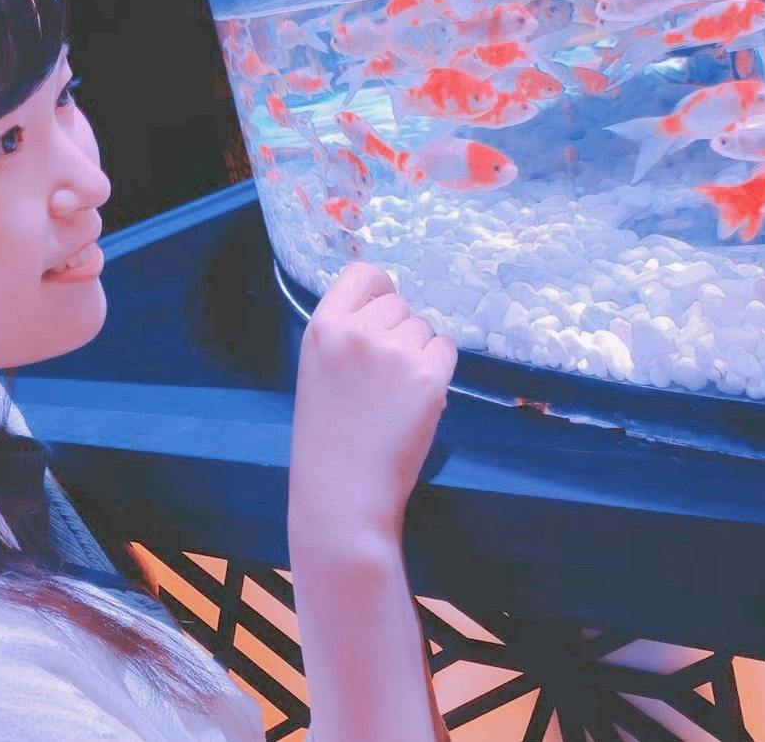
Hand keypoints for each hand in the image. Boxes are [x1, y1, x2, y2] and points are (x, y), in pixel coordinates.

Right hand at [288, 261, 456, 541]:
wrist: (343, 491)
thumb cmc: (328, 434)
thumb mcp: (319, 366)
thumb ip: (347, 332)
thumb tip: (390, 306)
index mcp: (323, 326)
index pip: (363, 273)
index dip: (379, 290)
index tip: (381, 311)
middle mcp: (358, 331)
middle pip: (398, 304)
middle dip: (398, 331)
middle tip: (382, 375)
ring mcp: (394, 351)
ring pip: (424, 328)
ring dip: (418, 352)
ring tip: (394, 394)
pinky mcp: (427, 375)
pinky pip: (445, 349)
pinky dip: (437, 370)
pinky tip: (415, 400)